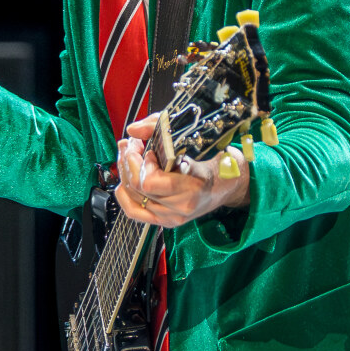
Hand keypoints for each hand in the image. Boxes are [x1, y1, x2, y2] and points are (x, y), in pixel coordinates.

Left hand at [113, 113, 249, 228]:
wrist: (225, 184)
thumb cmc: (211, 161)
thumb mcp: (192, 139)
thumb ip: (160, 128)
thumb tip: (134, 130)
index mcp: (192, 188)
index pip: (150, 182)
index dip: (141, 163)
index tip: (147, 147)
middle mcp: (181, 207)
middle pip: (138, 188)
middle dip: (128, 161)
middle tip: (132, 144)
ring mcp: (171, 217)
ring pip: (132, 198)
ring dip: (125, 173)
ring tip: (128, 156)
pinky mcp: (164, 221)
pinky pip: (134, 212)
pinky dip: (124, 195)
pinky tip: (125, 180)